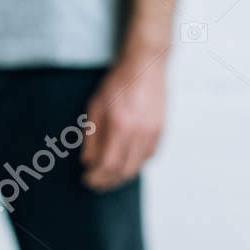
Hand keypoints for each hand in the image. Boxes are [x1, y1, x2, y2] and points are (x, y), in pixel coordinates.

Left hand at [80, 49, 167, 191]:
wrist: (146, 65)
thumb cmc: (119, 81)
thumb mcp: (96, 106)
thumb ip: (92, 136)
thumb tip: (89, 161)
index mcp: (120, 126)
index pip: (108, 164)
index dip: (96, 176)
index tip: (87, 179)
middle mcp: (139, 133)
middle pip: (123, 171)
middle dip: (108, 181)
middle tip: (96, 184)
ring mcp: (153, 132)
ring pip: (138, 166)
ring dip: (122, 176)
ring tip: (109, 178)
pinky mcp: (161, 130)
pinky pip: (149, 156)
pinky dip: (136, 164)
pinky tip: (127, 163)